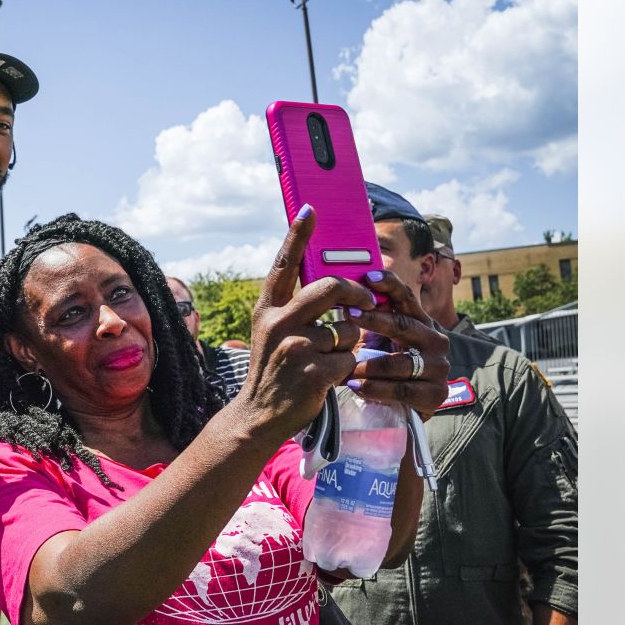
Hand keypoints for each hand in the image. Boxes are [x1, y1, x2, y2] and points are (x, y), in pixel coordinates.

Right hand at [236, 206, 376, 438]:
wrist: (257, 415)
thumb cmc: (274, 371)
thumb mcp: (273, 333)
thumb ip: (295, 310)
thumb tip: (336, 288)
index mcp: (267, 310)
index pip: (284, 266)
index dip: (298, 236)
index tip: (311, 209)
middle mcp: (279, 323)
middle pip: (329, 288)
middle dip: (355, 293)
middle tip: (366, 302)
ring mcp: (296, 347)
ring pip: (347, 330)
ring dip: (349, 345)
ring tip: (330, 359)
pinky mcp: (313, 372)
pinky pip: (350, 358)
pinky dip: (348, 369)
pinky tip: (330, 378)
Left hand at [341, 270, 449, 419]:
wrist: (407, 405)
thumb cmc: (386, 365)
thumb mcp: (378, 339)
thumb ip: (369, 318)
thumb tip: (341, 292)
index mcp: (421, 322)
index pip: (407, 297)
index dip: (390, 284)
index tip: (368, 277)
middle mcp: (435, 340)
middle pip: (404, 325)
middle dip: (375, 319)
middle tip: (349, 313)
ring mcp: (439, 367)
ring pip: (401, 363)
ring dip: (370, 365)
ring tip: (348, 367)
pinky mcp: (436, 394)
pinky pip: (402, 389)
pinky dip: (376, 388)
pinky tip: (356, 387)